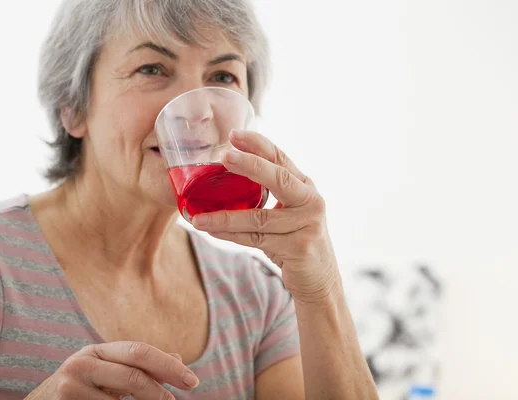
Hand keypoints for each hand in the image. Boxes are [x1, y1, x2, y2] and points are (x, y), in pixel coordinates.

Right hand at [25, 342, 197, 399]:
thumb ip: (137, 366)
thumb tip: (177, 359)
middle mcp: (83, 362)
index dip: (169, 366)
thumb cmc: (79, 390)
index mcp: (97, 350)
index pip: (140, 352)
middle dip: (158, 392)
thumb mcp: (106, 372)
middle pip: (133, 376)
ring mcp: (70, 386)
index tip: (192, 381)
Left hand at [192, 130, 340, 303]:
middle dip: (249, 165)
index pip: (280, 159)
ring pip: (258, 218)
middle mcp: (310, 202)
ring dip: (224, 216)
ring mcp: (307, 225)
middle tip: (224, 155)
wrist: (319, 279)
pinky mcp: (299, 248)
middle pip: (277, 178)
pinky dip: (230, 235)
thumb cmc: (295, 241)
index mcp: (305, 187)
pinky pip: (255, 239)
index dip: (258, 145)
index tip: (234, 134)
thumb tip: (223, 179)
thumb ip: (268, 195)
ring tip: (197, 216)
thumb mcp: (287, 213)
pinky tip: (211, 230)